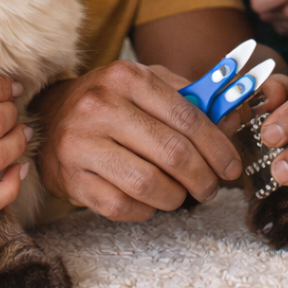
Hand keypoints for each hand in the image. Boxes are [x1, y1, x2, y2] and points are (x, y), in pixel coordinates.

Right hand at [32, 61, 242, 221]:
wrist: (51, 115)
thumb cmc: (111, 101)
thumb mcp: (147, 85)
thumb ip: (192, 98)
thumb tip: (236, 114)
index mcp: (126, 77)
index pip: (186, 116)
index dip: (217, 146)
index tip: (231, 166)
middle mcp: (100, 105)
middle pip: (172, 152)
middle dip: (203, 177)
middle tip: (211, 187)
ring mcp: (82, 142)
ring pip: (149, 184)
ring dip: (176, 197)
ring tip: (180, 194)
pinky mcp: (71, 177)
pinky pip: (122, 206)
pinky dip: (146, 210)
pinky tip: (149, 200)